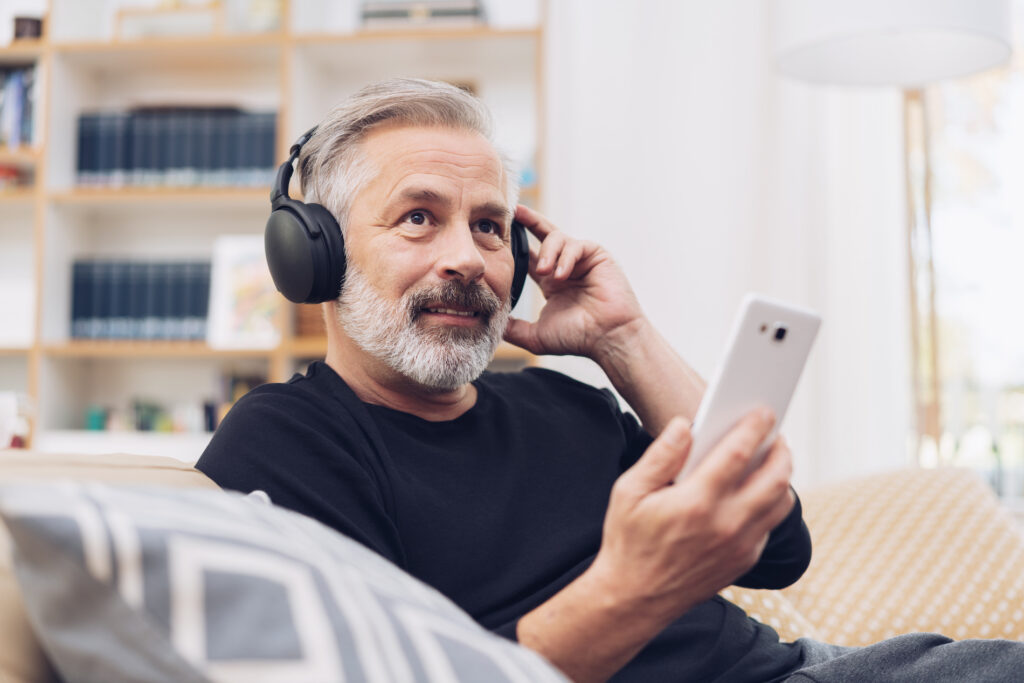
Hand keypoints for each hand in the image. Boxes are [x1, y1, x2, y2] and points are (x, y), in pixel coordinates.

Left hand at [503, 205, 644, 359]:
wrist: (607, 337)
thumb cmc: (578, 337)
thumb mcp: (536, 335)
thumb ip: (513, 329)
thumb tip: (490, 326)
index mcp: (550, 282)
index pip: (529, 255)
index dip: (516, 243)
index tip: (498, 233)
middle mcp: (564, 267)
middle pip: (544, 235)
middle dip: (528, 221)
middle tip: (513, 213)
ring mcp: (581, 260)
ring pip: (557, 238)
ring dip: (548, 253)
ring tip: (546, 273)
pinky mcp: (596, 255)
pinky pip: (576, 245)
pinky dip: (565, 258)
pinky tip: (561, 275)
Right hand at [589, 410, 795, 624]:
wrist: (634, 598)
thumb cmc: (628, 541)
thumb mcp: (629, 492)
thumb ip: (660, 456)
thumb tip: (685, 426)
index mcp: (696, 502)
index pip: (738, 454)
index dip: (755, 427)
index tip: (763, 412)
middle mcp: (725, 525)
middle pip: (775, 477)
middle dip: (780, 449)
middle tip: (774, 433)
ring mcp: (739, 546)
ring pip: (780, 502)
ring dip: (781, 475)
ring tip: (771, 458)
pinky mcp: (743, 561)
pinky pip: (769, 525)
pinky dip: (770, 502)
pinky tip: (756, 490)